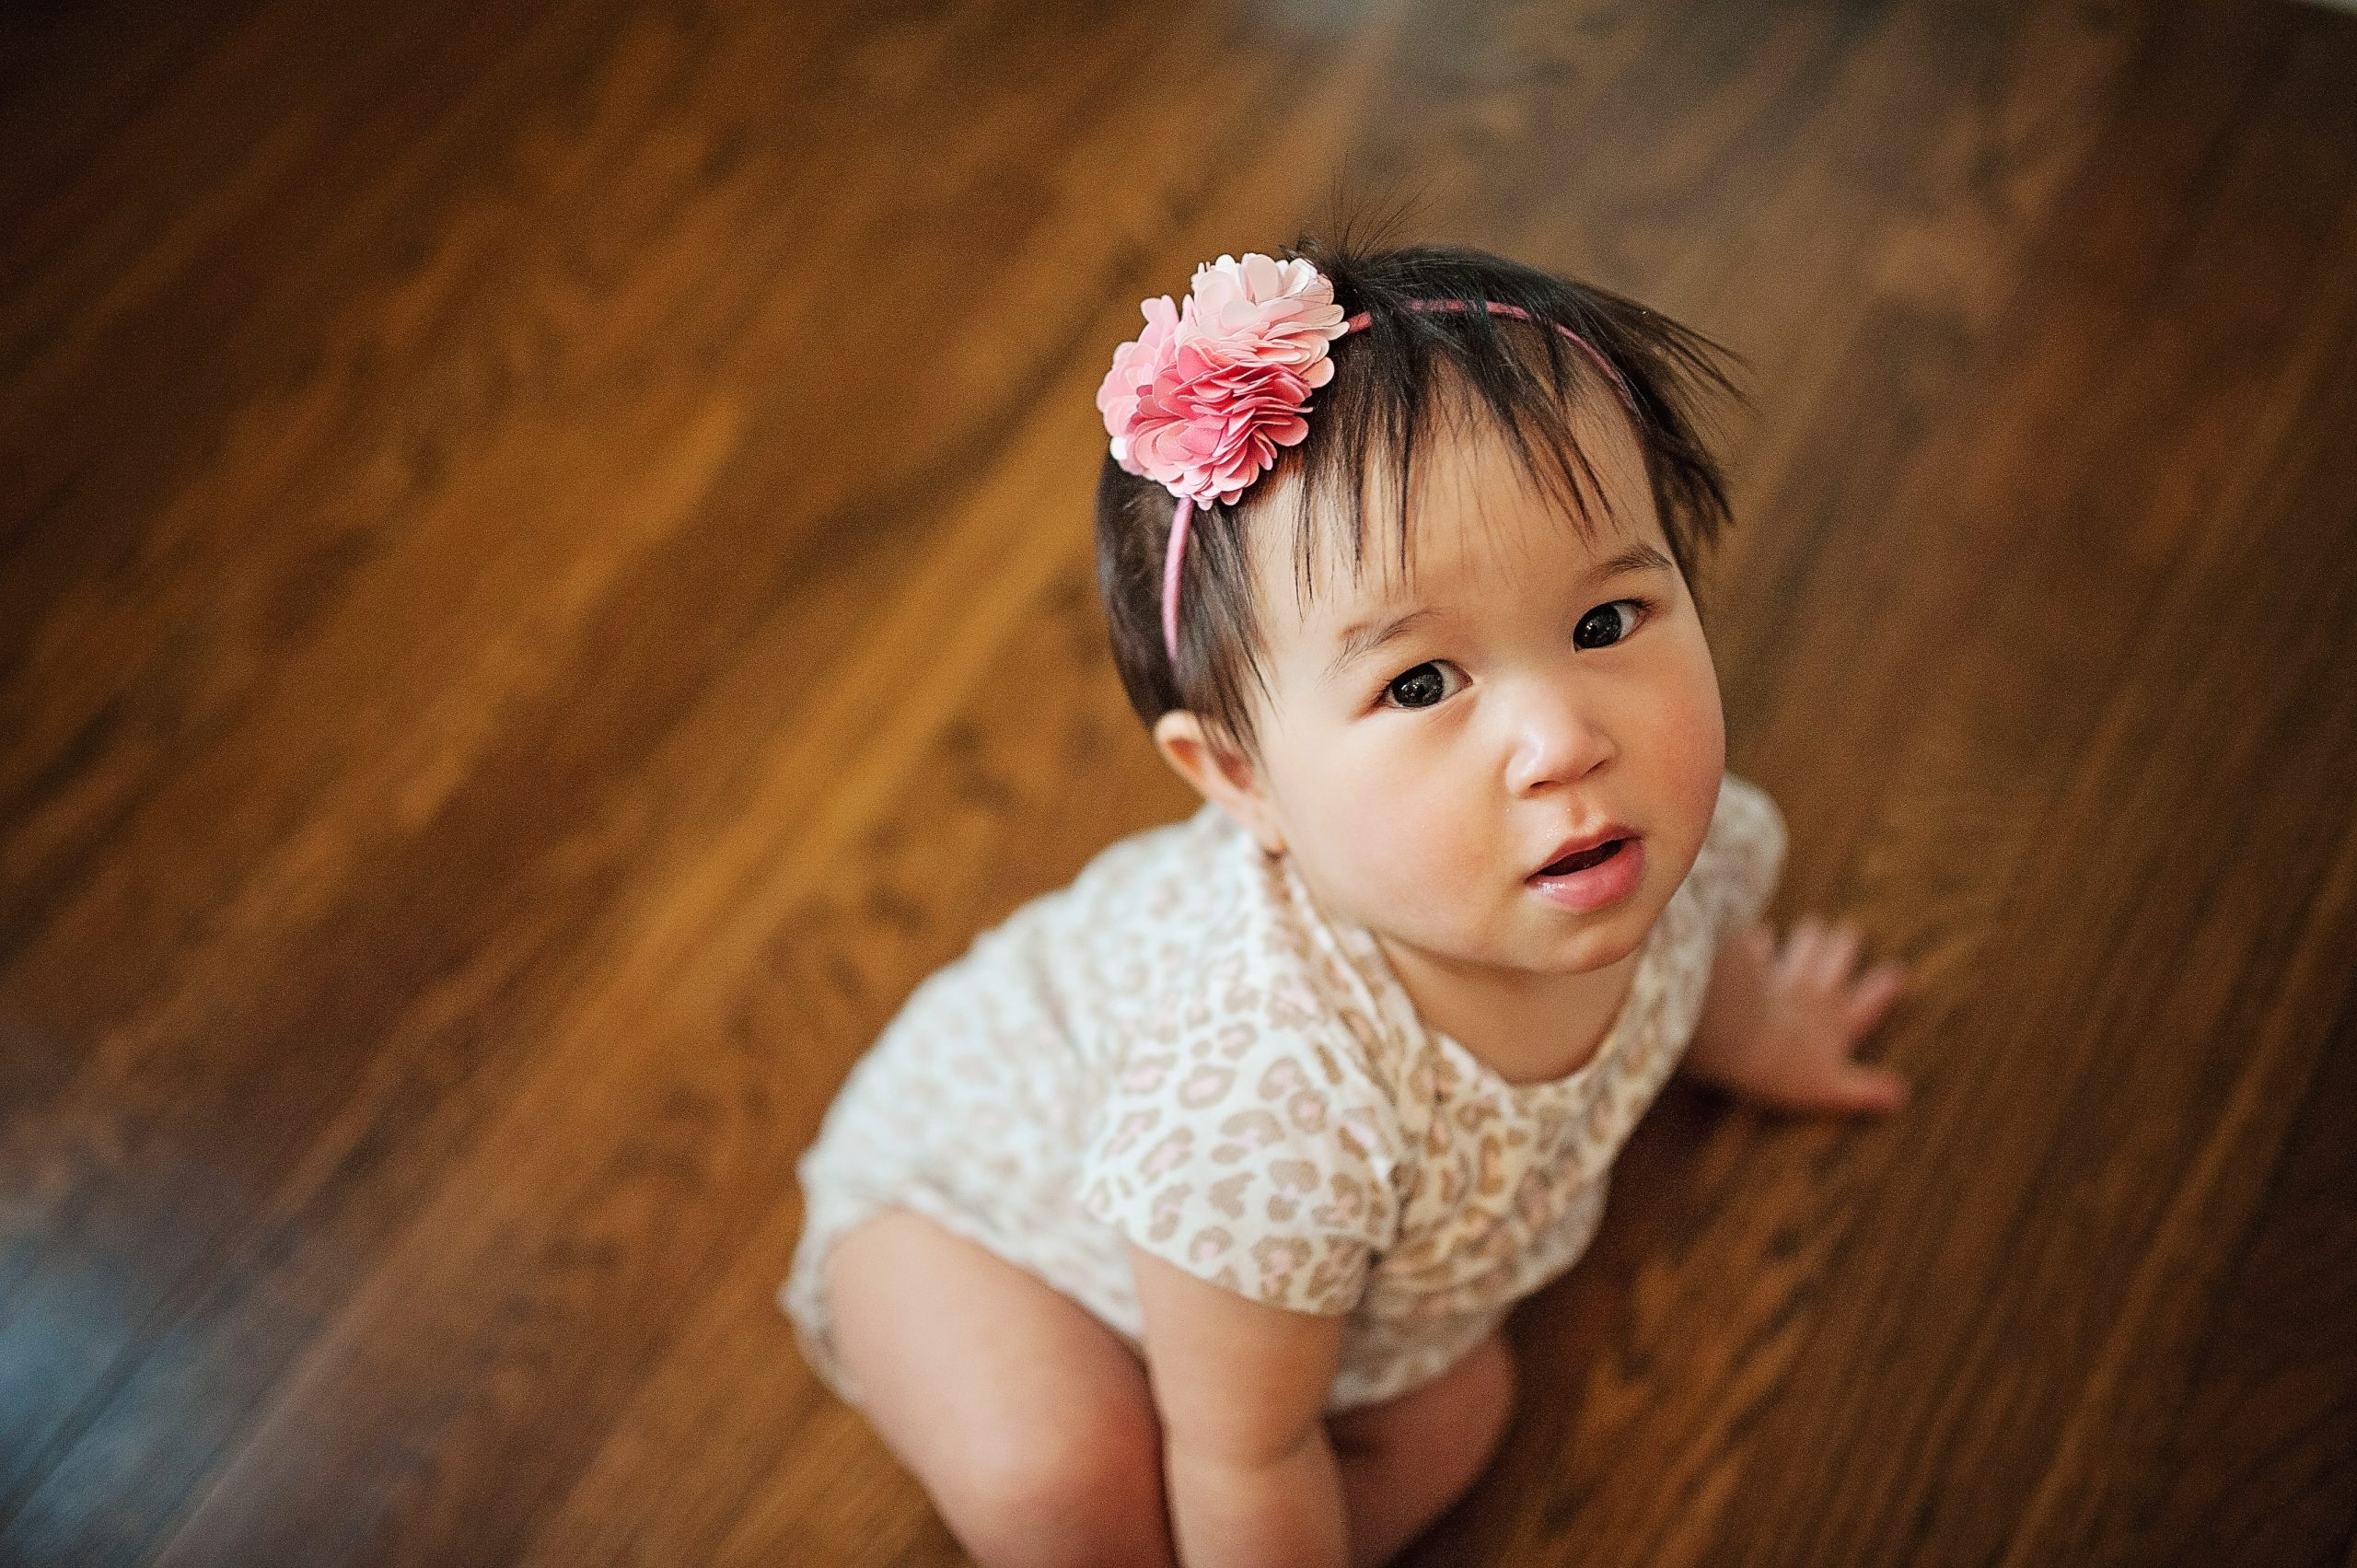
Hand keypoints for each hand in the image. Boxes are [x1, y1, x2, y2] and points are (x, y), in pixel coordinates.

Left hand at [1682, 915, 1910, 1115]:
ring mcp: (1782, 976)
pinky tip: (1761, 933)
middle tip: (1848, 932)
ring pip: (1804, 946)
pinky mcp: (1749, 966)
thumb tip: (1902, 1096)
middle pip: (1837, 960)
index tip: (1896, 971)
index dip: (1882, 988)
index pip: (1869, 1001)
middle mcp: (1814, 993)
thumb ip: (1866, 1090)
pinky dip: (1762, 939)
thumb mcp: (1832, 1089)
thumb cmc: (1783, 1071)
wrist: (1737, 1040)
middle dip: (1844, 946)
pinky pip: (1759, 946)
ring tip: (1813, 926)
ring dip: (1810, 937)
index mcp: (1837, 1022)